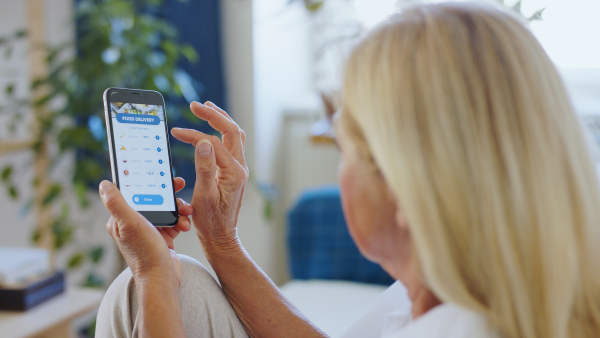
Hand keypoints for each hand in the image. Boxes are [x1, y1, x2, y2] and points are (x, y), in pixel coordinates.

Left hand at [99, 178, 191, 286]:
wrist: (163, 279)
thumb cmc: (145, 253)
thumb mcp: (130, 224)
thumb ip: (116, 203)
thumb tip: (104, 184)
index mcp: (120, 219)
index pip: (133, 191)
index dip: (147, 181)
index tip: (160, 174)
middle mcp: (132, 223)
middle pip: (152, 198)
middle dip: (168, 195)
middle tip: (180, 185)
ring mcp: (148, 230)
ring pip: (165, 209)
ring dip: (178, 209)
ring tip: (186, 213)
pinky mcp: (161, 237)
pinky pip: (172, 221)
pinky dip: (180, 221)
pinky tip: (184, 226)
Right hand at [171, 101, 247, 249]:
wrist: (221, 237)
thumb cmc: (211, 221)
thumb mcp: (204, 196)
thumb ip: (205, 168)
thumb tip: (203, 141)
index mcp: (234, 173)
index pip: (214, 143)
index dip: (194, 135)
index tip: (176, 132)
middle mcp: (240, 167)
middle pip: (231, 131)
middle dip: (214, 115)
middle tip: (196, 105)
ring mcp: (238, 168)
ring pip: (234, 135)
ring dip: (221, 120)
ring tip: (206, 108)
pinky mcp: (233, 171)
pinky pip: (230, 144)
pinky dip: (221, 131)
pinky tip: (211, 127)